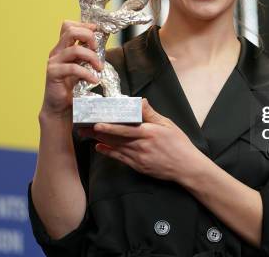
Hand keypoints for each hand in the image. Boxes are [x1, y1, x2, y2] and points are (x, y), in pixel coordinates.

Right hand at [40, 20, 103, 119]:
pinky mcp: (53, 73)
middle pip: (70, 31)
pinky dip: (87, 73)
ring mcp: (54, 61)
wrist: (61, 107)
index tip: (97, 32)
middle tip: (97, 48)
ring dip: (91, 57)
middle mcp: (57, 51)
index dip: (84, 25)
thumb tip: (101, 42)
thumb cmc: (72, 86)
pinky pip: (73, 68)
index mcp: (63, 47)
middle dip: (88, 36)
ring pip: (74, 49)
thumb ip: (87, 55)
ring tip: (99, 68)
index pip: (69, 26)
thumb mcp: (82, 66)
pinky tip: (94, 80)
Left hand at [91, 99, 205, 181]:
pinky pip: (120, 159)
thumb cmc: (179, 144)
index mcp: (149, 133)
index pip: (125, 130)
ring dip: (100, 141)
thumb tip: (140, 101)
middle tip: (82, 128)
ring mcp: (139, 158)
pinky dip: (109, 153)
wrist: (186, 167)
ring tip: (87, 135)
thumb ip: (151, 114)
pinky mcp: (138, 167)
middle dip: (97, 133)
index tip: (96, 124)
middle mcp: (141, 146)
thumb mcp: (168, 125)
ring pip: (115, 148)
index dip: (109, 128)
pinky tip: (100, 148)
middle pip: (115, 139)